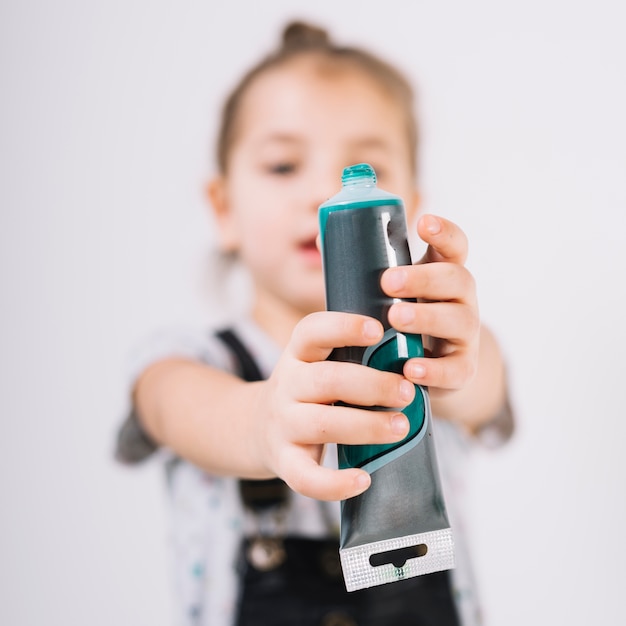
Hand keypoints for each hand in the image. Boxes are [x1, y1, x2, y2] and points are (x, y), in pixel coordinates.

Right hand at [254, 311, 415, 500]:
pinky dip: (334, 483)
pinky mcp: (285, 461)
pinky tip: (364, 480)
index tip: (378, 330)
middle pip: (326, 380)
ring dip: (365, 426)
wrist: (257, 428)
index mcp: (298, 354)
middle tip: (408, 392)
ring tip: (401, 427)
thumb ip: (352, 356)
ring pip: (322, 424)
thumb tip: (412, 355)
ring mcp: (284, 424)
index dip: (343, 327)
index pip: (312, 331)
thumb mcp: (317, 363)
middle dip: (371, 385)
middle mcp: (287, 385)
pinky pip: (306, 477)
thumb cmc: (308, 391)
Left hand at [381, 214, 479, 412]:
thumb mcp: (387, 294)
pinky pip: (455, 369)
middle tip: (388, 281)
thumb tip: (322, 240)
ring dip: (427, 317)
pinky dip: (434, 370)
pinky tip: (410, 369)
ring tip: (395, 318)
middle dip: (424, 278)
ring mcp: (464, 335)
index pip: (454, 246)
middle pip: (457, 279)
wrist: (423, 370)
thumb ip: (362, 270)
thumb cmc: (399, 321)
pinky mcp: (462, 370)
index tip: (423, 223)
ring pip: (460, 320)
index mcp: (442, 275)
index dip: (444, 232)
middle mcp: (461, 300)